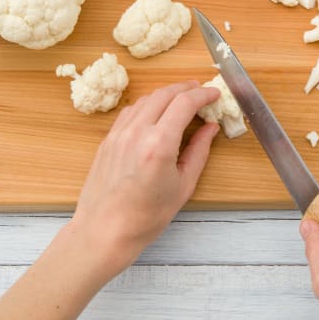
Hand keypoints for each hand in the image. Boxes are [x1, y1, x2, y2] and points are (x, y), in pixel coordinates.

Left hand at [70, 80, 220, 276]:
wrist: (104, 231)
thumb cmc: (146, 217)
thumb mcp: (183, 186)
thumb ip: (199, 151)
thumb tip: (210, 128)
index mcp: (159, 144)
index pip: (185, 103)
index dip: (203, 94)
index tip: (214, 94)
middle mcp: (137, 132)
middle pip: (165, 94)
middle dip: (186, 88)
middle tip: (201, 91)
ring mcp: (119, 133)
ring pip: (146, 99)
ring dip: (166, 94)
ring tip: (181, 99)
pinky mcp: (108, 139)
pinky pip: (130, 111)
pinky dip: (147, 104)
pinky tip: (156, 112)